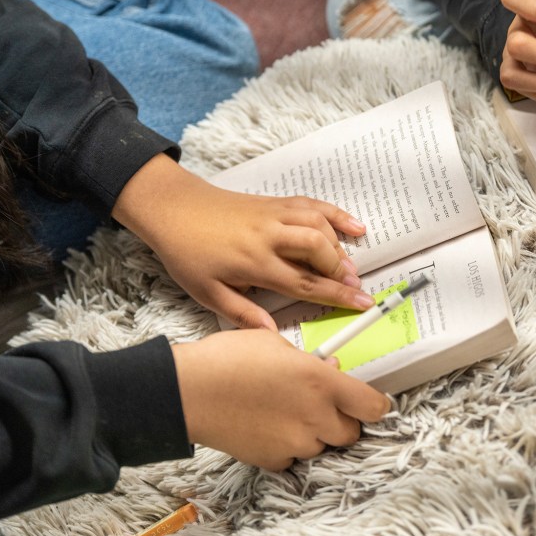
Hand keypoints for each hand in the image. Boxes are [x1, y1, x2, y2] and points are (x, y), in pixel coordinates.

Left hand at [113, 154, 374, 329]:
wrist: (174, 208)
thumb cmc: (188, 253)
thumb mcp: (207, 292)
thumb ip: (242, 313)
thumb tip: (271, 334)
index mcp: (254, 262)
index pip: (304, 282)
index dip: (336, 295)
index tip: (361, 303)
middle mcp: (269, 236)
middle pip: (318, 250)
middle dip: (342, 270)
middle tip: (356, 288)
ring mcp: (274, 215)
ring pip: (318, 225)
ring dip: (339, 246)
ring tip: (350, 267)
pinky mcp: (274, 201)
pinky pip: (312, 204)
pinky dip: (336, 214)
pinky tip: (354, 227)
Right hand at [171, 329, 390, 469]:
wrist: (187, 391)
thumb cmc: (228, 358)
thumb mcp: (274, 342)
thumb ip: (309, 360)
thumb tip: (329, 368)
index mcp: (321, 382)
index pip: (372, 406)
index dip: (376, 406)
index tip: (373, 403)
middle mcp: (315, 416)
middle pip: (350, 433)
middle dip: (341, 421)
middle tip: (321, 405)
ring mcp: (295, 442)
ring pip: (320, 446)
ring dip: (312, 433)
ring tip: (283, 411)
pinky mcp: (273, 460)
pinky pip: (292, 457)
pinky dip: (285, 445)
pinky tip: (265, 426)